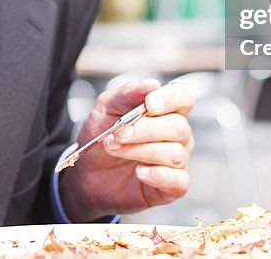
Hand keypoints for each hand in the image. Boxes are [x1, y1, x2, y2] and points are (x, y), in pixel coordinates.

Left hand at [58, 80, 194, 220]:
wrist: (87, 172)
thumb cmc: (101, 136)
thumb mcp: (105, 108)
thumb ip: (127, 94)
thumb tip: (151, 84)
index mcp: (166, 110)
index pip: (183, 97)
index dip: (171, 99)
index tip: (149, 104)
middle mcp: (177, 134)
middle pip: (177, 127)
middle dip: (143, 130)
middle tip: (117, 134)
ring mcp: (177, 161)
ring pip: (174, 153)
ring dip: (141, 150)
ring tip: (116, 149)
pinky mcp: (172, 186)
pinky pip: (178, 181)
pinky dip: (157, 175)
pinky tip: (139, 171)